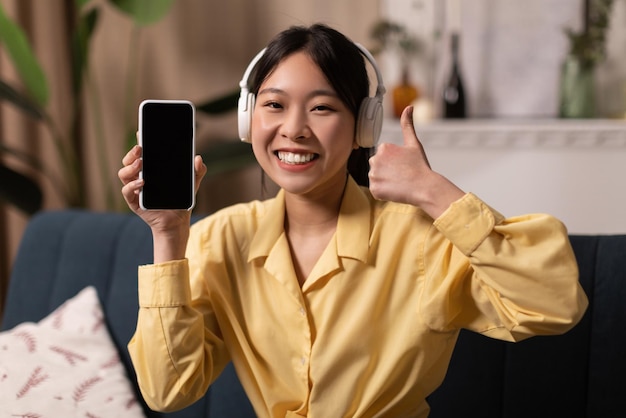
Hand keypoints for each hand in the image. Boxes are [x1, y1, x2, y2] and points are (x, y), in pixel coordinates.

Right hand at [118, 143, 207, 260]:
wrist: (178, 221)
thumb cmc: (181, 200)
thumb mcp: (192, 183)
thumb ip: (198, 171)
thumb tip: (198, 158)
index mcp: (151, 170)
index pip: (142, 153)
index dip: (140, 142)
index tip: (141, 132)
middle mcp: (139, 176)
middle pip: (129, 161)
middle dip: (132, 153)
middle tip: (140, 149)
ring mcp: (135, 189)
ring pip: (123, 173)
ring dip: (130, 167)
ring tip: (140, 164)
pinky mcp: (134, 202)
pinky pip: (126, 191)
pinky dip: (132, 186)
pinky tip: (141, 183)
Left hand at [368, 106, 463, 217]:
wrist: (425, 187)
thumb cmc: (420, 166)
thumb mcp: (414, 143)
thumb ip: (408, 125)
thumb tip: (409, 106)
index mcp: (383, 148)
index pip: (384, 157)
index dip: (394, 163)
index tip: (404, 166)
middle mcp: (375, 159)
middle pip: (377, 167)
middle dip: (387, 171)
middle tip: (402, 175)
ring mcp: (373, 175)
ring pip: (376, 178)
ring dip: (385, 182)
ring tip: (399, 183)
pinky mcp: (374, 189)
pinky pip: (376, 191)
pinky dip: (384, 192)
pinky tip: (395, 190)